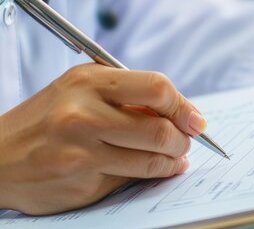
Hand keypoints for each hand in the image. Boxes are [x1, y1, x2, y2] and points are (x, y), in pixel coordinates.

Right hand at [0, 64, 206, 214]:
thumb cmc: (49, 117)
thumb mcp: (82, 89)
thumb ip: (128, 94)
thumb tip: (182, 113)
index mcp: (90, 81)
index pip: (157, 88)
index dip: (184, 106)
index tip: (196, 120)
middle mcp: (84, 113)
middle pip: (160, 129)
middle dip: (184, 139)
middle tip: (187, 142)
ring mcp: (81, 150)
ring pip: (151, 158)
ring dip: (172, 160)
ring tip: (175, 157)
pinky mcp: (80, 180)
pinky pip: (131, 177)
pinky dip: (151, 174)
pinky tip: (153, 169)